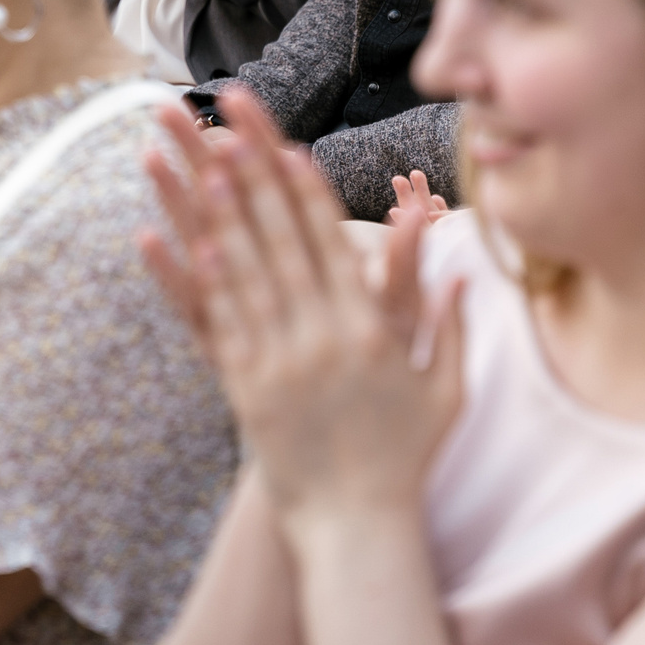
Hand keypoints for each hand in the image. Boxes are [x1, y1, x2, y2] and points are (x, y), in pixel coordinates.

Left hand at [139, 90, 464, 523]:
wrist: (355, 527)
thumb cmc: (403, 457)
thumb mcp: (443, 390)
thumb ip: (450, 326)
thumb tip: (463, 272)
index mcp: (369, 329)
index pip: (331, 241)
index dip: (304, 187)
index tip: (285, 142)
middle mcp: (322, 336)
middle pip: (281, 235)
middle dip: (254, 168)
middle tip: (229, 116)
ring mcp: (279, 362)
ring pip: (245, 269)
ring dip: (221, 207)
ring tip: (200, 157)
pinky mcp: (246, 389)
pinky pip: (219, 324)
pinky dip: (200, 280)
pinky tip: (180, 240)